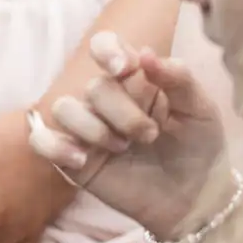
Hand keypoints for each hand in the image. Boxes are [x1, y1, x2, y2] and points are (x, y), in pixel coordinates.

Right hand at [27, 31, 226, 240]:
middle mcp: (108, 98)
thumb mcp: (201, 108)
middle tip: (151, 135)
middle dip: (123, 112)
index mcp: (137, 77)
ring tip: (123, 148)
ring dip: (94, 129)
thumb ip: (178, 78)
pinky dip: (55, 146)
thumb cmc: (199, 146)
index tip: (124, 68)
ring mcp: (88, 128)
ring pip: (63, 107)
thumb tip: (145, 54)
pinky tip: (83, 160)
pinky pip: (41, 140)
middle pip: (94, 86)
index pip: (105, 45)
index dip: (107, 50)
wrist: (194, 197)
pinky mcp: (74, 159)